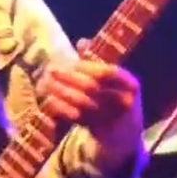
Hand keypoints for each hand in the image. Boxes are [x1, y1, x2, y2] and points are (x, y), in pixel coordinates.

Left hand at [40, 39, 142, 168]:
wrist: (125, 135)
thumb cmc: (116, 98)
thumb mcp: (114, 80)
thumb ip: (97, 61)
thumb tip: (83, 42)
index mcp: (131, 85)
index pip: (108, 72)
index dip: (87, 66)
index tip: (69, 62)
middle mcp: (125, 102)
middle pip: (93, 87)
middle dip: (69, 78)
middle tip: (50, 70)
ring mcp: (112, 118)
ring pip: (83, 103)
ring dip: (62, 92)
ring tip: (46, 82)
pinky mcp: (99, 131)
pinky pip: (78, 118)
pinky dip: (62, 108)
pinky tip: (50, 99)